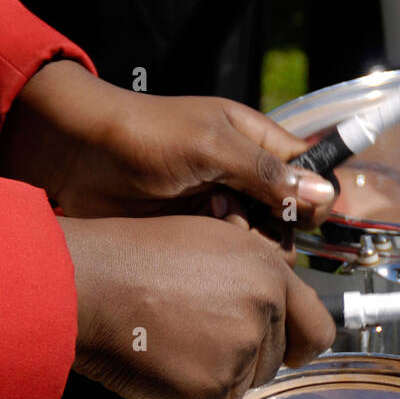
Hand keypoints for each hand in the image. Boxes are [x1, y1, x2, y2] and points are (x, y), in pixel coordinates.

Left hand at [0, 60, 335, 237]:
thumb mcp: (209, 144)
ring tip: (212, 226)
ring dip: (243, 245)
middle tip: (239, 219)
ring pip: (258, 248)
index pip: (307, 176)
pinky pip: (225, 262)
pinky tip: (196, 245)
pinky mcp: (193, 241)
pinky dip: (219, 260)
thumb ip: (265, 171)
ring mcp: (217, 213)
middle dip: (273, 228)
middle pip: (288, 221)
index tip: (297, 215)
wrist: (75, 158)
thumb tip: (324, 196)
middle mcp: (241, 180)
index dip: (311, 199)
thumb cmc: (140, 136)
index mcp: (253, 144)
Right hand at [59, 214, 334, 398]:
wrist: (82, 283)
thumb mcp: (203, 245)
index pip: (315, 327)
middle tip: (186, 351)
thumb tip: (262, 316)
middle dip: (233, 366)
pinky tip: (145, 394)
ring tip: (158, 362)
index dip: (296, 347)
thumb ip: (245, 280)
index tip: (285, 357)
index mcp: (266, 268)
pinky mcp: (211, 387)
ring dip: (201, 390)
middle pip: (270, 365)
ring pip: (236, 393)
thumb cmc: (124, 261)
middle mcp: (263, 307)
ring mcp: (240, 349)